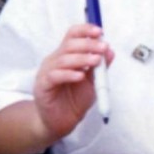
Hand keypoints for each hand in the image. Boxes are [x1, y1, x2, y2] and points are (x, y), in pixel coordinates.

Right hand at [33, 24, 110, 140]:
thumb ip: (100, 66)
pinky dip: (69, 74)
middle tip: (103, 47)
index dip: (85, 30)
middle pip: (69, 45)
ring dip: (82, 58)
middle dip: (88, 44)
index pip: (72, 35)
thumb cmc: (75, 100)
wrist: (62, 122)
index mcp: (65, 55)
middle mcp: (54, 60)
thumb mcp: (93, 81)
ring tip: (96, 61)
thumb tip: (110, 50)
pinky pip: (55, 76)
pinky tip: (80, 76)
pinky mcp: (43, 86)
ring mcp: (47, 72)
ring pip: (63, 59)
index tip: (100, 31)